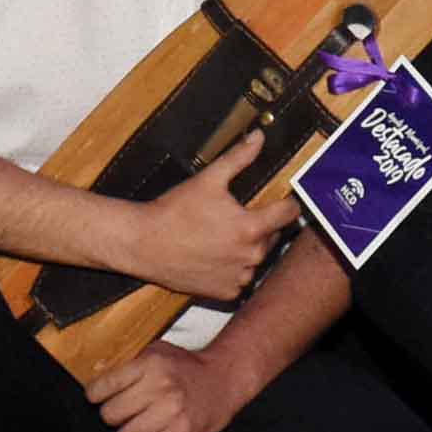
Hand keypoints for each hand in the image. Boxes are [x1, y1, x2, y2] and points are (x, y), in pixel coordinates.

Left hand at [85, 340, 256, 431]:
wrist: (223, 379)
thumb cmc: (186, 368)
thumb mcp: (156, 352)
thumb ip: (128, 365)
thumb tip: (94, 385)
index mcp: (149, 363)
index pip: (102, 388)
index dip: (96, 395)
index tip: (99, 398)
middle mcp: (160, 386)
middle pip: (110, 415)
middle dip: (114, 416)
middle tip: (126, 412)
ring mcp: (172, 412)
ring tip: (139, 426)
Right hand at [119, 152, 298, 302]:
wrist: (143, 244)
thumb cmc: (174, 212)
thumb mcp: (208, 179)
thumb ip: (238, 158)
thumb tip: (259, 138)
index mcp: (250, 228)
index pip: (288, 214)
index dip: (286, 203)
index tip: (280, 200)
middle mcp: (249, 257)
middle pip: (271, 237)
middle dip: (260, 225)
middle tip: (235, 216)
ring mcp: (237, 277)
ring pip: (255, 259)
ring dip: (246, 249)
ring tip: (221, 236)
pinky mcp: (224, 293)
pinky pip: (239, 279)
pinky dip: (233, 269)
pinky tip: (215, 256)